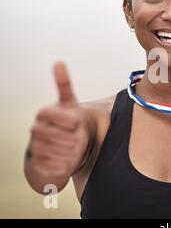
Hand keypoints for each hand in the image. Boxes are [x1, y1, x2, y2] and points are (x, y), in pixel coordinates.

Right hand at [27, 62, 88, 176]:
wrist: (59, 147)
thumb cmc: (67, 122)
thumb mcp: (68, 103)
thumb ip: (63, 83)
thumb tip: (58, 61)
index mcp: (45, 113)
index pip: (67, 119)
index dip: (74, 122)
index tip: (76, 123)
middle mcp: (37, 129)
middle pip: (67, 137)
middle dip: (76, 139)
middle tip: (75, 137)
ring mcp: (35, 147)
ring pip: (63, 152)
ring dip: (73, 151)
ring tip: (71, 147)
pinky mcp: (37, 164)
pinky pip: (58, 166)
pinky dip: (67, 164)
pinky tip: (66, 158)